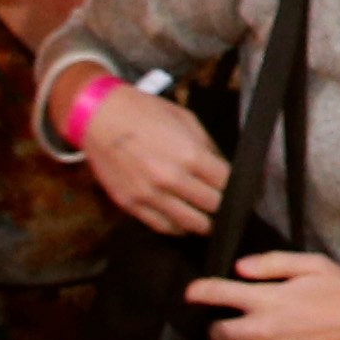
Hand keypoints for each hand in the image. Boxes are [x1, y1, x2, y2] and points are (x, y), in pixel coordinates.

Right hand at [78, 80, 228, 234]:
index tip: (240, 190)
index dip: (238, 188)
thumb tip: (225, 169)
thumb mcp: (186, 119)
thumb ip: (208, 147)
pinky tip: (182, 219)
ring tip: (206, 216)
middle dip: (223, 205)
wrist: (99, 116)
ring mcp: (149, 195)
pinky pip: (162, 227)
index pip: (228, 184)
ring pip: (191, 224)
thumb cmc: (143, 112)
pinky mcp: (130, 204)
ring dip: (203, 222)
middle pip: (213, 207)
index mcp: (190, 155)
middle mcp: (171, 179)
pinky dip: (177, 227)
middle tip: (225, 203)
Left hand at [188, 248, 339, 339]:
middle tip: (221, 323)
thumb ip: (273, 263)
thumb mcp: (313, 265)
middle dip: (213, 326)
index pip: (217, 294)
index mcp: (266, 299)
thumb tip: (239, 267)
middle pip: (216, 332)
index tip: (190, 294)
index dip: (198, 292)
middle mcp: (262, 329)